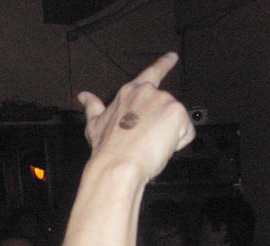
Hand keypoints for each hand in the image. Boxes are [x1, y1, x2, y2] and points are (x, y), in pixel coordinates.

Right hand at [78, 52, 194, 181]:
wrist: (118, 164)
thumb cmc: (106, 148)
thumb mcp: (94, 124)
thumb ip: (92, 106)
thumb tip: (83, 96)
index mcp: (130, 92)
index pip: (151, 73)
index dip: (164, 64)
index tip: (173, 57)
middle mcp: (148, 92)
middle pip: (166, 107)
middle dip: (161, 125)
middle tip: (144, 140)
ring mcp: (164, 101)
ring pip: (177, 121)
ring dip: (168, 135)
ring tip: (149, 145)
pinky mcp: (177, 114)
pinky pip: (186, 132)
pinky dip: (177, 143)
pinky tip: (160, 147)